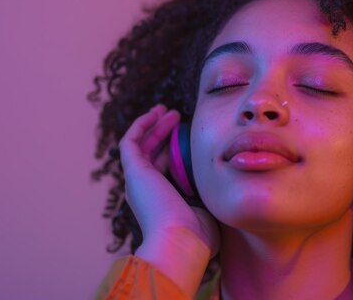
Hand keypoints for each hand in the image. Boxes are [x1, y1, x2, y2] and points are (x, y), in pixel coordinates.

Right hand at [118, 104, 219, 294]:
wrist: (181, 243)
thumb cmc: (199, 236)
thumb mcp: (209, 211)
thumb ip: (210, 196)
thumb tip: (223, 185)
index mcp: (161, 203)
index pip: (164, 170)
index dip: (173, 150)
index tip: (188, 136)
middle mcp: (145, 192)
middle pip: (150, 154)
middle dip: (162, 133)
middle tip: (176, 116)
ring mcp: (138, 182)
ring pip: (140, 146)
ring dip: (153, 126)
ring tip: (167, 110)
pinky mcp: (134, 172)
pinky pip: (129, 142)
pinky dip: (140, 126)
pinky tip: (155, 113)